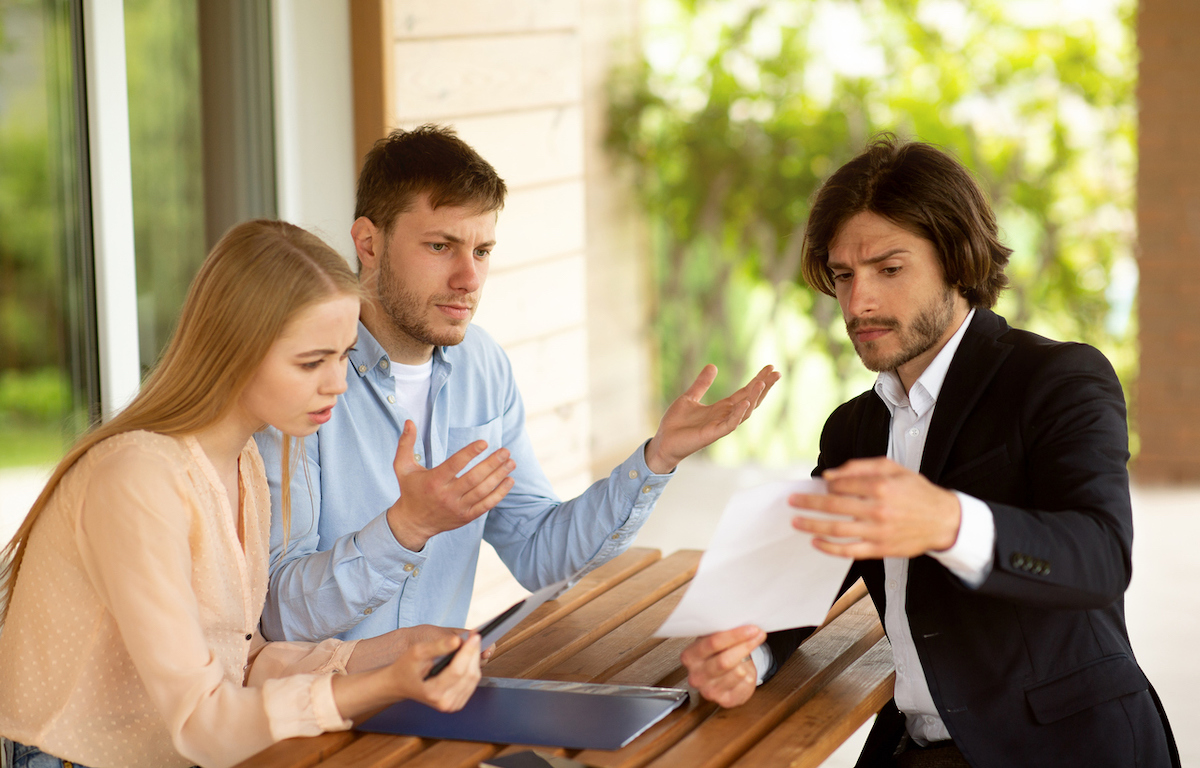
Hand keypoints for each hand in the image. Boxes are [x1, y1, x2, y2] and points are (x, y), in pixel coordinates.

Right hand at [386, 420, 515, 550]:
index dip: (470, 453)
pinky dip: (499, 493)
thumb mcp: (402, 467)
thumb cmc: (410, 490)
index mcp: (433, 481)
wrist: (413, 523)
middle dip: (492, 464)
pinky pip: (486, 505)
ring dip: (499, 476)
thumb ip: (406, 444)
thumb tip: (410, 421)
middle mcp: (447, 496)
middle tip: (505, 451)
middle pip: (474, 478)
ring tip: (511, 462)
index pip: (455, 465)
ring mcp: (458, 508)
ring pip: (483, 491)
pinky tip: (509, 480)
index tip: (484, 442)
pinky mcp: (466, 517)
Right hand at [391, 632, 482, 712]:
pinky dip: (473, 668)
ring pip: (474, 679)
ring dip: (475, 659)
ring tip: (472, 644)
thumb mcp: (417, 652)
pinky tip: (468, 657)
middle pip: (469, 675)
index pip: (457, 671)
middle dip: (474, 653)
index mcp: (433, 693)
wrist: (400, 684)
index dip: (468, 651)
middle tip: (475, 636)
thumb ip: (438, 646)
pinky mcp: (457, 703)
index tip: (475, 636)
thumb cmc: (406, 667)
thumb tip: (458, 640)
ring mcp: (452, 705)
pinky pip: (472, 683)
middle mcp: (444, 703)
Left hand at [644, 365, 779, 474]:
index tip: (770, 368)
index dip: (757, 380)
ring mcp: (721, 426)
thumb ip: (702, 384)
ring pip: (744, 411)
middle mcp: (725, 416)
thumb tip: (713, 366)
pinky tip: (746, 402)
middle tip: (777, 373)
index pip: (744, 392)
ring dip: (754, 397)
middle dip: (764, 387)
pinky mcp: (713, 434)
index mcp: (721, 408)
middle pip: (750, 400)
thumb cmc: (676, 423)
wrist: (663, 441)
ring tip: (763, 383)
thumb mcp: (689, 397)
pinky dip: (739, 413)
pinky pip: (730, 424)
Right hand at [679, 625, 765, 707]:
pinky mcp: (723, 701)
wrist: (721, 676)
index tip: (751, 629)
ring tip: (748, 655)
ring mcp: (708, 691)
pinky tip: (746, 671)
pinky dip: (749, 676)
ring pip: (736, 673)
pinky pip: (743, 686)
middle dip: (745, 646)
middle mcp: (696, 676)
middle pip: (724, 660)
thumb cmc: (717, 654)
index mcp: (690, 656)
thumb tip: (744, 624)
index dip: (734, 635)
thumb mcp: (714, 640)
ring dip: (747, 662)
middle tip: (758, 635)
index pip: (712, 643)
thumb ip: (722, 633)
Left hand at [789, 457, 960, 558]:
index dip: (826, 485)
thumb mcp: (893, 468)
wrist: (944, 520)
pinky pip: (849, 550)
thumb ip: (860, 467)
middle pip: (833, 506)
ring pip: (836, 529)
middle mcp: (878, 509)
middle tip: (792, 501)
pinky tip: (815, 542)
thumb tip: (830, 475)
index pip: (841, 485)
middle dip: (808, 503)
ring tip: (795, 522)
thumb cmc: (916, 491)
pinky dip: (829, 548)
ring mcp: (878, 531)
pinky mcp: (880, 549)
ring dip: (811, 525)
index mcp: (881, 486)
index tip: (818, 485)